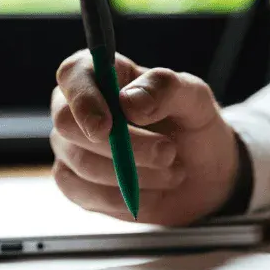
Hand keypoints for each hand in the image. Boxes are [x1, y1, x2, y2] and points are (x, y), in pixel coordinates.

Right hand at [50, 50, 239, 224]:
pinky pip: (85, 193)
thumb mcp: (194, 99)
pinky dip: (124, 197)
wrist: (200, 176)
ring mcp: (69, 146)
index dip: (84, 99)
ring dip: (135, 173)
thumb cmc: (191, 126)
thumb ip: (165, 89)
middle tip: (168, 153)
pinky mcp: (73, 183)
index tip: (107, 126)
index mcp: (100, 73)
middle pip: (69, 124)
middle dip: (121, 146)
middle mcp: (74, 107)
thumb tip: (128, 101)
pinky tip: (150, 191)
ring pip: (83, 163)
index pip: (73, 75)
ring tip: (172, 170)